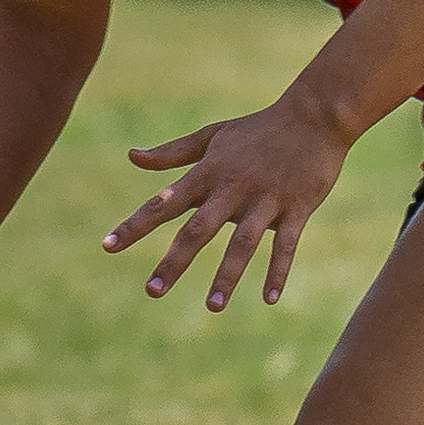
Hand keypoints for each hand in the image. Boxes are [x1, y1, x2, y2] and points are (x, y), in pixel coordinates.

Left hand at [104, 94, 351, 310]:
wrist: (315, 116)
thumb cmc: (258, 129)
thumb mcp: (212, 136)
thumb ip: (172, 153)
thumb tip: (132, 157)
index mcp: (209, 172)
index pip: (164, 202)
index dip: (136, 225)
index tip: (108, 246)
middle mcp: (233, 187)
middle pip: (198, 229)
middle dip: (174, 261)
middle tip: (152, 291)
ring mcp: (267, 199)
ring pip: (243, 243)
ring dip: (227, 276)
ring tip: (212, 307)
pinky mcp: (297, 207)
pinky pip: (287, 245)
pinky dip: (278, 272)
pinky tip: (269, 299)